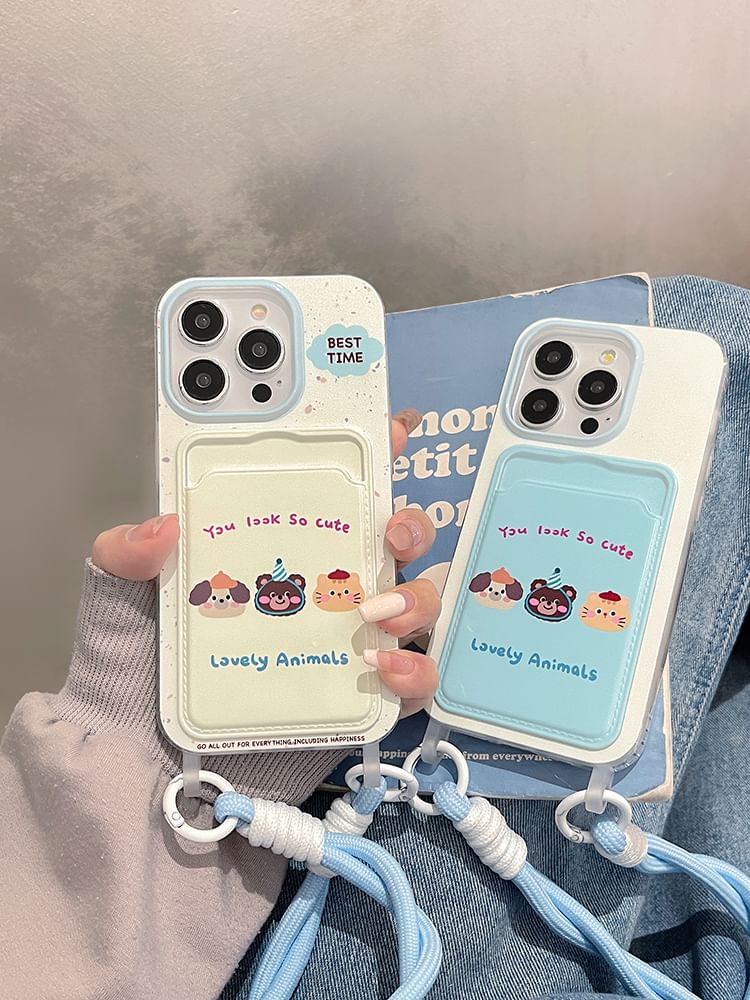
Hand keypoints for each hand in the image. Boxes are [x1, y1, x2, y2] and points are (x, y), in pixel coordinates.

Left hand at [91, 409, 439, 716]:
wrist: (142, 765)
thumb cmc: (138, 668)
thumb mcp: (120, 596)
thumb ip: (127, 554)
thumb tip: (165, 527)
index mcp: (280, 548)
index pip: (336, 491)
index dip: (375, 454)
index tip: (396, 432)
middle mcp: (325, 587)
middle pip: (396, 541)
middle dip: (411, 524)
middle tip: (390, 533)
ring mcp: (348, 641)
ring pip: (417, 603)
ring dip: (416, 597)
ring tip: (378, 612)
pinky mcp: (360, 699)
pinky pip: (413, 680)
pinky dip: (415, 670)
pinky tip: (384, 668)